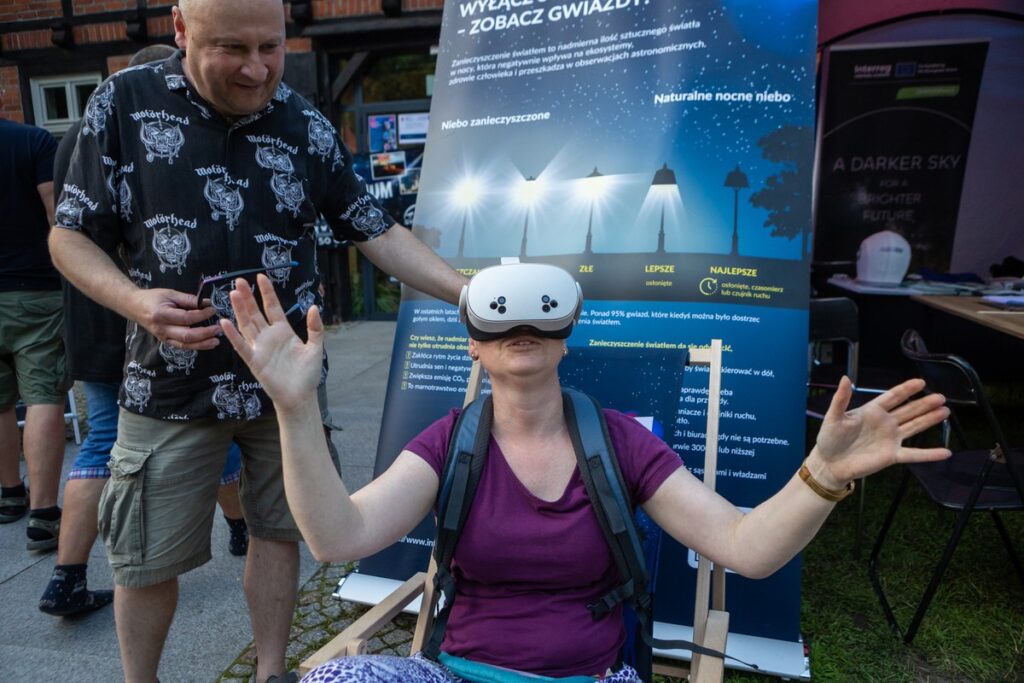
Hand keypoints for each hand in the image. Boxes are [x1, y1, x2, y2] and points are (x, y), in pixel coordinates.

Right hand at [132, 288, 218, 349]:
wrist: (135, 307)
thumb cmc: (153, 298)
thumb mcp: (170, 294)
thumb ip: (189, 299)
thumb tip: (207, 303)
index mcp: (162, 314)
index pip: (186, 318)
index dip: (201, 315)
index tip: (213, 310)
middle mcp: (162, 329)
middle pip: (186, 335)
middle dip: (205, 333)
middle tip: (218, 329)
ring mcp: (163, 337)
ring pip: (185, 345)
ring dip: (203, 344)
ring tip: (216, 340)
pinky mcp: (166, 341)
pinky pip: (182, 346)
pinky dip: (196, 346)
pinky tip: (207, 343)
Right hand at [220, 274, 323, 412]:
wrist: (300, 396)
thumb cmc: (307, 374)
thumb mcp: (315, 347)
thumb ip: (315, 328)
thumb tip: (314, 307)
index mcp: (283, 331)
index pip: (273, 307)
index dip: (267, 293)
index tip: (260, 277)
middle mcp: (269, 337)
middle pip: (256, 313)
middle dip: (248, 297)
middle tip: (239, 280)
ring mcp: (260, 348)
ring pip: (247, 325)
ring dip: (240, 310)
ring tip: (232, 293)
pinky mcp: (254, 361)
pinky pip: (241, 345)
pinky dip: (233, 335)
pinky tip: (225, 322)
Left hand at [810, 377, 950, 487]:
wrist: (829, 463)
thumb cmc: (829, 439)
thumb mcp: (833, 417)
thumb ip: (841, 399)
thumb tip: (846, 378)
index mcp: (872, 411)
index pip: (893, 397)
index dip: (907, 389)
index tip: (921, 382)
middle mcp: (885, 423)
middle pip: (909, 410)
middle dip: (925, 403)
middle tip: (941, 396)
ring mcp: (890, 439)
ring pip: (914, 427)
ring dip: (930, 420)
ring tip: (946, 411)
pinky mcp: (892, 455)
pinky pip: (914, 454)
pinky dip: (930, 454)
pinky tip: (946, 453)